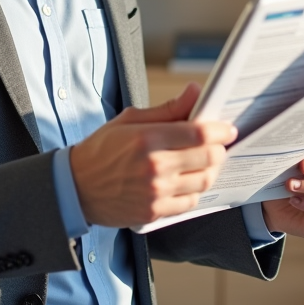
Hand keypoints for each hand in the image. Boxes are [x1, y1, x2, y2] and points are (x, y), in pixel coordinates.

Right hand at [70, 83, 236, 228]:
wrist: (76, 187)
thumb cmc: (102, 149)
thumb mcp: (130, 120)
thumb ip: (167, 109)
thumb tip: (195, 91)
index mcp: (148, 138)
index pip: (200, 133)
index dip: (220, 130)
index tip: (227, 128)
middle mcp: (154, 167)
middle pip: (209, 158)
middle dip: (219, 149)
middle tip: (217, 144)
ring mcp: (156, 193)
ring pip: (204, 181)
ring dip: (210, 170)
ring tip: (203, 161)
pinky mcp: (154, 212)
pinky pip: (190, 202)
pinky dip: (194, 190)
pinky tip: (186, 180)